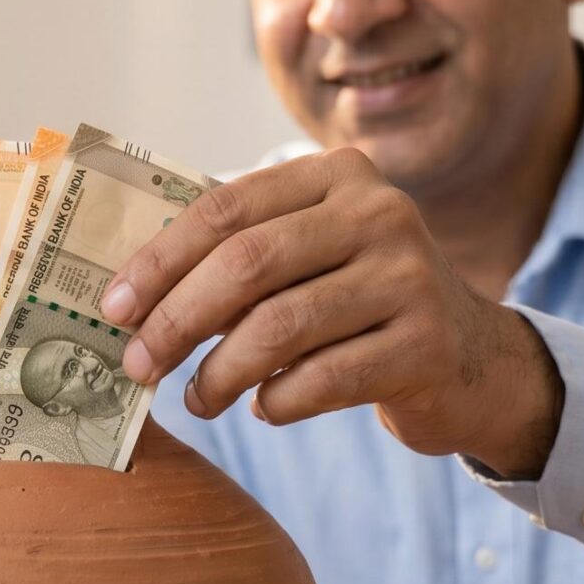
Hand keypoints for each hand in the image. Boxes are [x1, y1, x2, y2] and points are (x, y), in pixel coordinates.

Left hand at [99, 148, 561, 476]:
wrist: (470, 360)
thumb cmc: (357, 305)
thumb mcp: (310, 256)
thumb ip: (238, 258)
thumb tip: (129, 303)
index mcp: (338, 175)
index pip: (227, 209)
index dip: (160, 260)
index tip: (113, 309)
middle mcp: (380, 213)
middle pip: (248, 264)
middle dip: (177, 319)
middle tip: (139, 364)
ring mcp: (410, 278)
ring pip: (281, 327)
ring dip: (220, 373)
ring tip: (198, 400)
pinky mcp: (426, 345)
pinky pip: (322, 380)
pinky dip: (277, 401)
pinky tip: (264, 408)